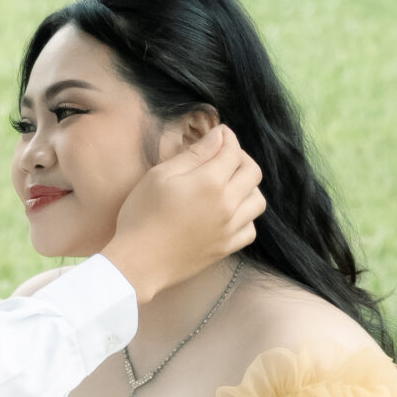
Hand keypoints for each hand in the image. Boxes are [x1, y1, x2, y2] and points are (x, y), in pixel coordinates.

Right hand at [105, 125, 263, 305]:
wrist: (138, 262)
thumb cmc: (142, 215)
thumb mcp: (160, 175)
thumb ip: (194, 154)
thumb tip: (218, 136)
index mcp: (210, 182)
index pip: (233, 151)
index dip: (228, 138)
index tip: (220, 134)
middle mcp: (227, 204)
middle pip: (253, 173)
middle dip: (241, 158)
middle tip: (224, 155)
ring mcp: (230, 228)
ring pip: (258, 200)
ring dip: (248, 187)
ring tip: (229, 185)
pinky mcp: (226, 248)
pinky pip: (250, 228)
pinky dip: (246, 217)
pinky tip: (229, 213)